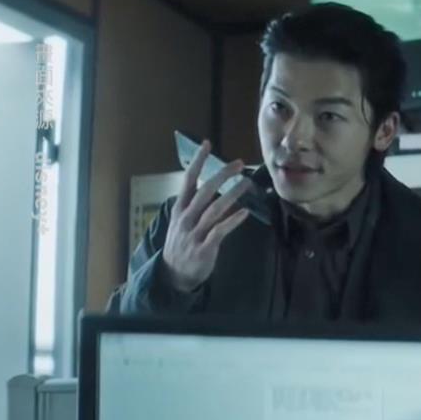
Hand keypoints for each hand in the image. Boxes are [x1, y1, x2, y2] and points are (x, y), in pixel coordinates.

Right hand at [161, 140, 251, 291]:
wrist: (173, 275)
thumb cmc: (182, 244)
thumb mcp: (183, 222)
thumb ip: (198, 206)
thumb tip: (217, 190)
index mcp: (180, 208)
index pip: (189, 180)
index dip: (198, 161)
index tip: (207, 144)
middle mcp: (186, 218)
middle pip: (204, 191)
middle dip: (222, 175)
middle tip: (239, 164)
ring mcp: (194, 233)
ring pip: (214, 209)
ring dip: (232, 195)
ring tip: (247, 184)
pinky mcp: (204, 248)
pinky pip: (220, 231)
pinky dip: (232, 220)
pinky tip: (245, 212)